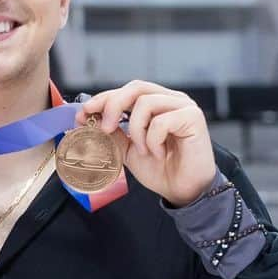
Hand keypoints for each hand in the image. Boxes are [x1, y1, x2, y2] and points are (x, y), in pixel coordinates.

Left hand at [81, 80, 216, 207]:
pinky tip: (159, 154)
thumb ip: (113, 134)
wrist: (182, 190)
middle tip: (105, 129)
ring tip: (142, 150)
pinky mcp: (193, 118)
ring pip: (146, 103)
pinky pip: (161, 121)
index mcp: (156, 103)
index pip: (127, 90)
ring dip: (136, 130)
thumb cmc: (160, 169)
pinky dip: (153, 140)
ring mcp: (183, 107)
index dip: (104, 98)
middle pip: (136, 88)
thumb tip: (90, 120)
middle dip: (113, 106)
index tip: (84, 113)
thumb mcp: (127, 150)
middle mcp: (170, 100)